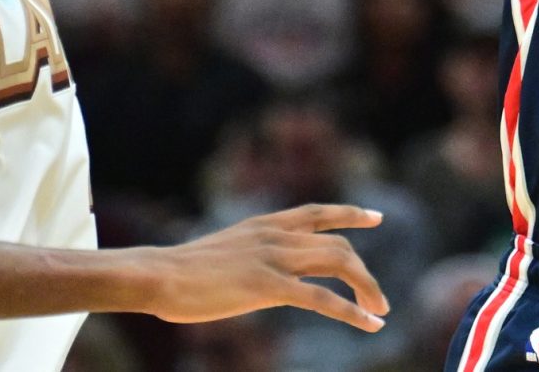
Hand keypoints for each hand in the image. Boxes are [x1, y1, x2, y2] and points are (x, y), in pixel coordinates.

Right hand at [140, 204, 390, 330]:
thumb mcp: (225, 253)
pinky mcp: (268, 286)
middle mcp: (275, 235)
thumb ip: (250, 257)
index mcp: (264, 224)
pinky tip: (369, 325)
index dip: (351, 214)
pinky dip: (351, 312)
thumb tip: (262, 274)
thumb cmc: (181, 271)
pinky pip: (322, 299)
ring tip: (380, 312)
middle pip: (338, 244)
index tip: (376, 217)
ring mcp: (273, 259)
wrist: (159, 274)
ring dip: (367, 288)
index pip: (318, 212)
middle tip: (379, 299)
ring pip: (339, 264)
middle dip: (364, 272)